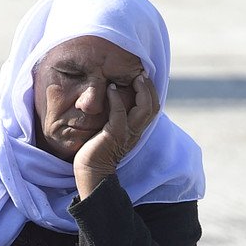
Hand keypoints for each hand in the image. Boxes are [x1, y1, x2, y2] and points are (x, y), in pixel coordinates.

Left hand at [73, 72, 159, 197]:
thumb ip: (118, 116)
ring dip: (140, 90)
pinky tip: (110, 89)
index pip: (153, 107)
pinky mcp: (114, 135)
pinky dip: (116, 99)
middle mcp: (136, 131)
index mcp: (137, 129)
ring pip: (144, 109)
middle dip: (149, 88)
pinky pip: (120, 114)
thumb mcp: (112, 129)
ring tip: (133, 78)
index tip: (143, 77)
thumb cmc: (97, 149)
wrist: (91, 171)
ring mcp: (127, 133)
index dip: (151, 91)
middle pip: (153, 106)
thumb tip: (115, 96)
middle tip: (141, 74)